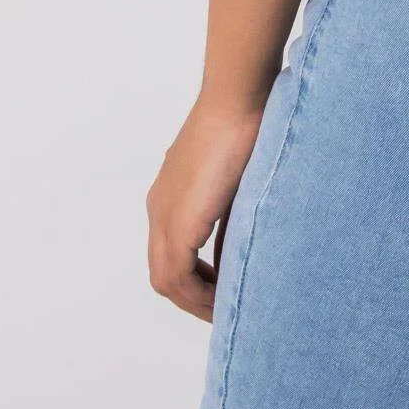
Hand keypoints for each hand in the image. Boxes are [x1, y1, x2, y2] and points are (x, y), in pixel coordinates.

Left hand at [146, 96, 266, 320]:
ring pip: (166, 279)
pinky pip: (177, 277)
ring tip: (225, 311)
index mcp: (172, 192)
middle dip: (192, 295)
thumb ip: (234, 207)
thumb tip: (246, 238)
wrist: (238, 98)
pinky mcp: (178, 224)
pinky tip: (223, 300)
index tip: (223, 288)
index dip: (195, 275)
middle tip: (223, 308)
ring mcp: (164, 215)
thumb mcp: (239, 173)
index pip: (173, 248)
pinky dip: (197, 295)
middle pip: (163, 270)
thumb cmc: (248, 119)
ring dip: (194, 300)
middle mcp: (160, 206)